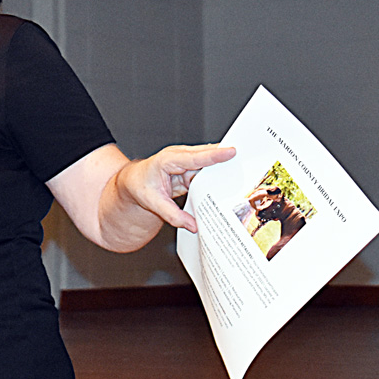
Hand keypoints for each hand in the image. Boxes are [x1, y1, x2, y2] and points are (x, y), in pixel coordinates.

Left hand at [117, 144, 235, 232]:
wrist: (133, 181)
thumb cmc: (139, 186)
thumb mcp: (153, 203)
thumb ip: (172, 215)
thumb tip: (192, 226)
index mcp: (167, 161)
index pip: (194, 158)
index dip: (214, 155)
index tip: (230, 151)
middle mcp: (178, 157)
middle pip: (206, 155)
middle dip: (224, 155)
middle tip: (246, 157)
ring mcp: (185, 162)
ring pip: (207, 163)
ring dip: (222, 166)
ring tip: (242, 168)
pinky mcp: (190, 170)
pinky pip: (205, 171)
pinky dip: (216, 175)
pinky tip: (229, 179)